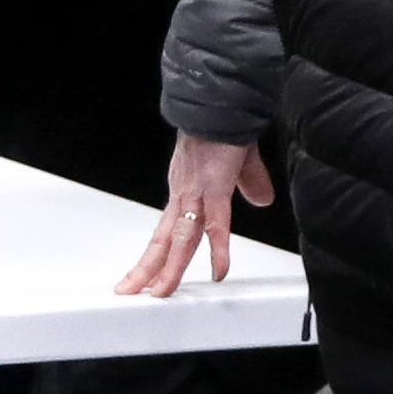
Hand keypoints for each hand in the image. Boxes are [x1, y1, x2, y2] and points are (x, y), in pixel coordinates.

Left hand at [122, 131, 275, 295]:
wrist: (222, 100)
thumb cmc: (226, 125)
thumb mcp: (240, 163)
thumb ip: (250, 183)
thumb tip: (262, 200)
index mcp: (185, 190)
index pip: (166, 231)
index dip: (156, 254)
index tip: (144, 275)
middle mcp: (184, 194)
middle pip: (163, 240)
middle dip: (147, 269)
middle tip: (130, 292)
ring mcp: (196, 192)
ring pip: (180, 238)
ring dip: (170, 268)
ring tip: (160, 293)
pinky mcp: (215, 187)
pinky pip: (216, 224)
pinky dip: (219, 250)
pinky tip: (219, 271)